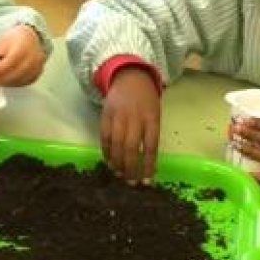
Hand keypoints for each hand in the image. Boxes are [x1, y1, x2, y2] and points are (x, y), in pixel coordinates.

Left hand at [0, 25, 45, 86]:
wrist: (31, 38)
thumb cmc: (14, 39)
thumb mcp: (2, 41)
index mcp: (23, 46)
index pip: (11, 61)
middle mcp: (33, 57)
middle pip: (17, 73)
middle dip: (2, 79)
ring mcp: (37, 66)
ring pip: (21, 80)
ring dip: (7, 83)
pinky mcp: (37, 74)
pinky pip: (25, 82)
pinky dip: (14, 83)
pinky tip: (6, 81)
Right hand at [99, 68, 161, 183]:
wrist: (129, 77)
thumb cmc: (146, 99)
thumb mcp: (155, 114)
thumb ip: (151, 134)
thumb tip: (148, 163)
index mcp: (151, 118)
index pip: (150, 146)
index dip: (148, 165)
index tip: (147, 181)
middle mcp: (134, 117)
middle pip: (131, 147)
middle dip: (131, 167)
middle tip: (131, 182)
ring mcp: (118, 116)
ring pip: (116, 144)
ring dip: (117, 162)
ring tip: (119, 174)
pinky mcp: (105, 115)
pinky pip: (104, 137)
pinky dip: (106, 151)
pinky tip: (109, 161)